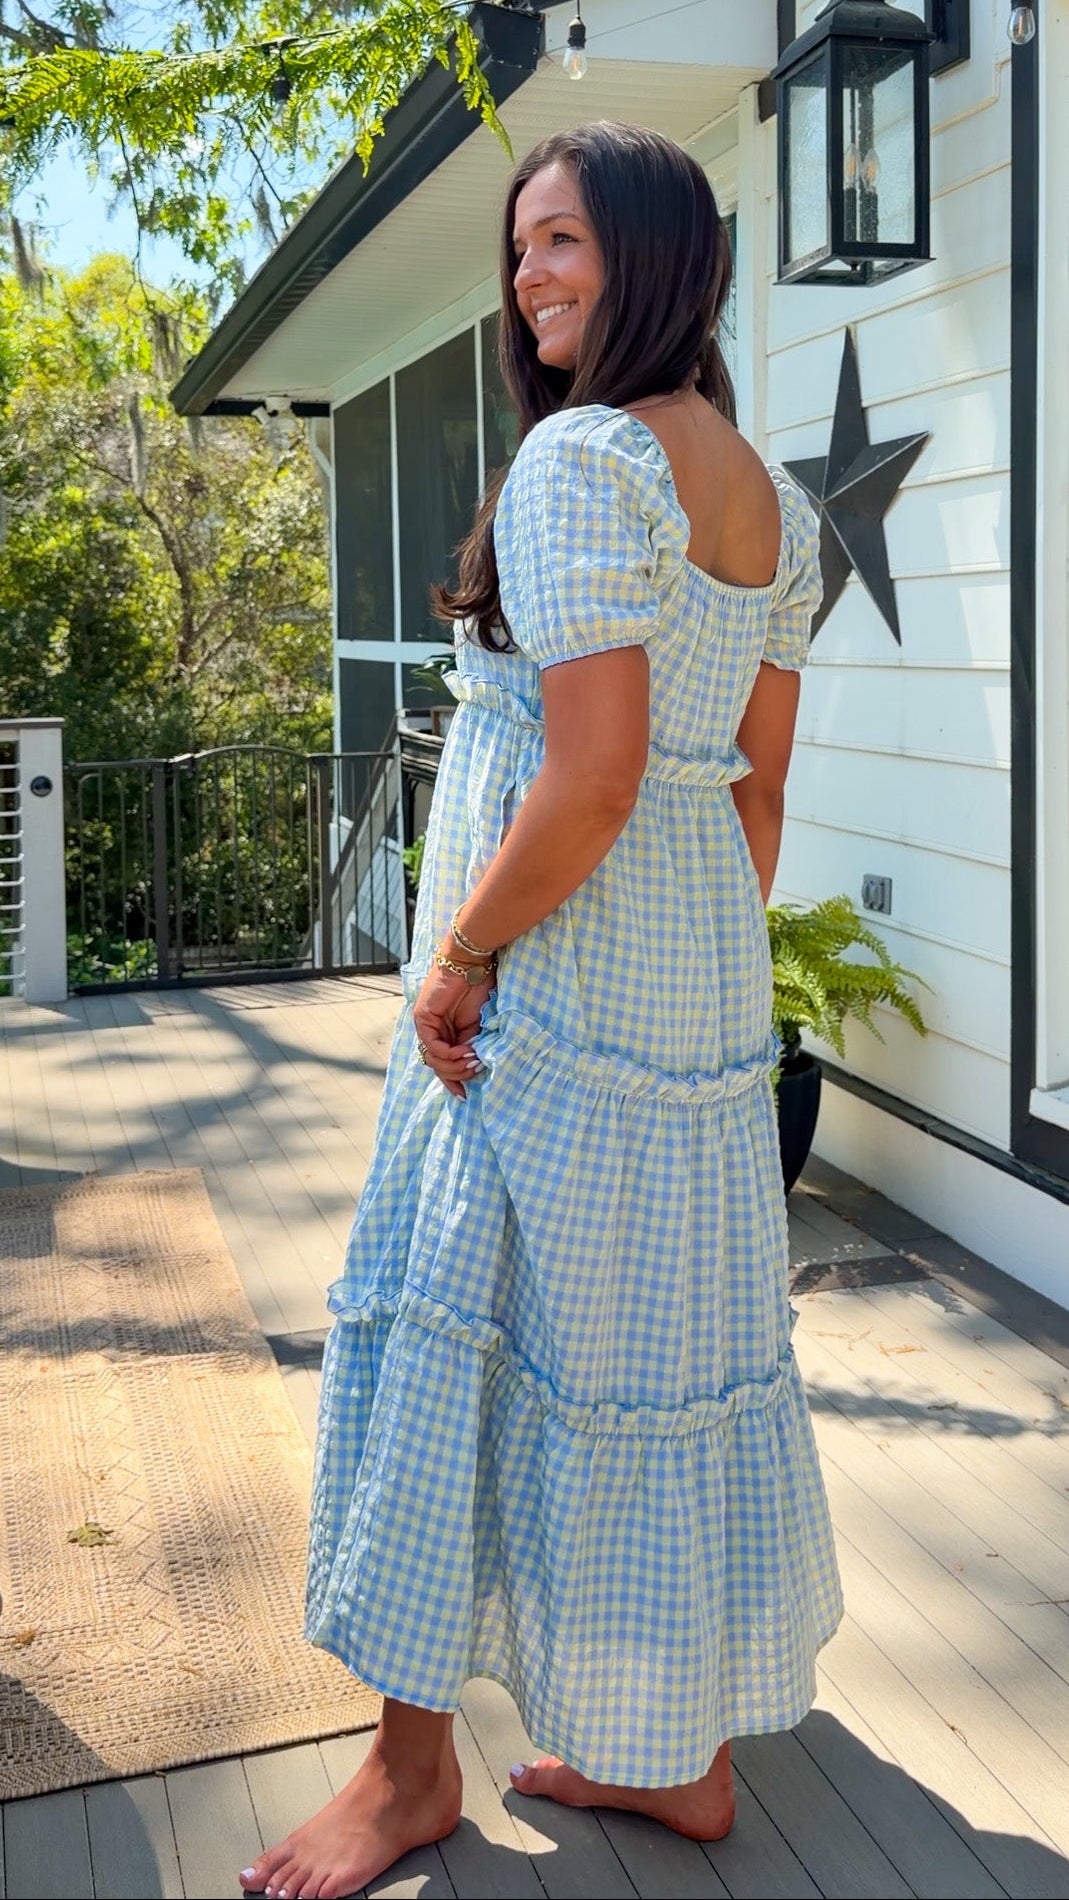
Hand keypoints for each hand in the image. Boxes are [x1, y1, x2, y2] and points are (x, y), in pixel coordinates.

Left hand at [412, 963, 495, 1099]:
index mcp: (445, 1034)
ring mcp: (425, 1026)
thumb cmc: (479, 988)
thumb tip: (473, 1069)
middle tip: (477, 1068)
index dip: (453, 1082)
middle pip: (438, 1068)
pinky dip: (449, 1054)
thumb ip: (471, 1046)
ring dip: (455, 1066)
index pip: (443, 1066)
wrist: (473, 964)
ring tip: (474, 1060)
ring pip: (434, 1061)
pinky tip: (465, 1052)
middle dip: (458, 1075)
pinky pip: (433, 1047)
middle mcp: (432, 1032)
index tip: (465, 1096)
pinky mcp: (422, 1019)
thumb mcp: (478, 1026)